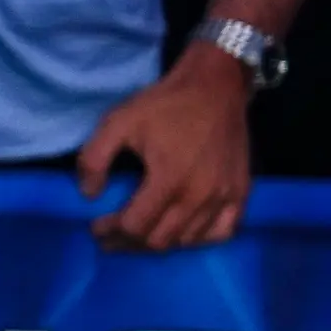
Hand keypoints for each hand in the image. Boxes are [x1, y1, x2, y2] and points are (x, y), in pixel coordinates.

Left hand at [79, 41, 254, 249]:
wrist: (215, 87)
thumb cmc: (164, 105)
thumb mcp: (117, 123)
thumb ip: (94, 159)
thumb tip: (89, 195)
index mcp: (169, 179)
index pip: (135, 225)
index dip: (110, 231)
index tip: (96, 228)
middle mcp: (200, 195)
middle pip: (160, 240)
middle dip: (129, 243)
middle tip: (110, 237)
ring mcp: (225, 196)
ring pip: (188, 240)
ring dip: (159, 243)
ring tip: (137, 237)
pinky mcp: (241, 192)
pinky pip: (223, 232)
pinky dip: (199, 239)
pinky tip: (181, 234)